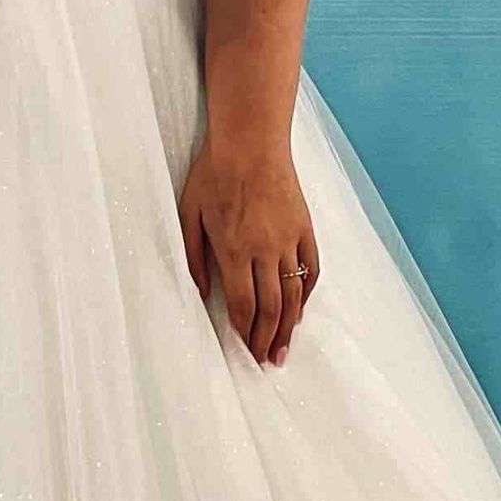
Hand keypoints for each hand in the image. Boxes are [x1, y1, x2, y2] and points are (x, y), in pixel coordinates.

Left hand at [178, 135, 318, 366]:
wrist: (251, 139)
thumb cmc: (214, 173)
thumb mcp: (188, 214)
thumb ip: (194, 257)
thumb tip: (202, 293)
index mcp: (234, 248)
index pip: (244, 304)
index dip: (245, 333)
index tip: (245, 351)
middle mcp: (265, 249)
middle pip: (271, 307)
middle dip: (267, 339)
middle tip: (265, 362)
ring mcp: (289, 238)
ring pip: (293, 293)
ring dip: (289, 326)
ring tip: (283, 349)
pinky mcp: (304, 226)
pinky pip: (311, 268)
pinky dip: (307, 294)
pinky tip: (300, 312)